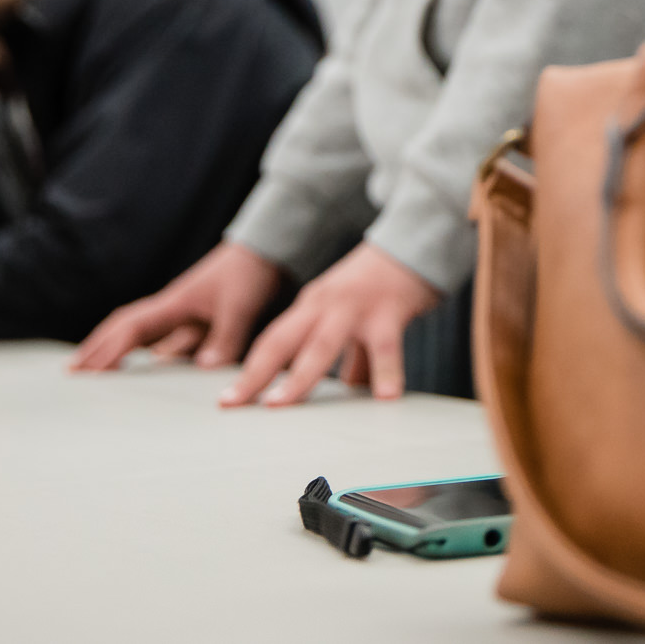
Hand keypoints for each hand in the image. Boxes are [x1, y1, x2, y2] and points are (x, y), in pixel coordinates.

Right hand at [70, 239, 281, 372]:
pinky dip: (153, 354)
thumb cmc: (249, 272)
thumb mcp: (240, 305)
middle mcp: (173, 310)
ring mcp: (184, 315)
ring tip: (97, 372)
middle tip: (72, 371)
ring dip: (120, 351)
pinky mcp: (200, 319)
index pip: (130, 329)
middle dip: (97, 348)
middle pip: (125, 330)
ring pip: (144, 336)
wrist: (268, 250)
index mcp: (174, 304)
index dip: (107, 350)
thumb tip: (205, 370)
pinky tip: (148, 368)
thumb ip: (225, 337)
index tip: (85, 371)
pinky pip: (168, 341)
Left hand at [221, 242, 440, 407]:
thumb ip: (349, 354)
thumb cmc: (380, 285)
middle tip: (236, 402)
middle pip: (281, 341)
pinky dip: (385, 373)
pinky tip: (386, 397)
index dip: (249, 372)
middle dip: (256, 373)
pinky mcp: (389, 310)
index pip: (271, 341)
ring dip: (300, 375)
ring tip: (284, 402)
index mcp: (310, 306)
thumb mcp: (352, 316)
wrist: (414, 242)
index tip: (229, 401)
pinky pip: (385, 347)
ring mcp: (354, 307)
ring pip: (322, 345)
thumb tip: (350, 390)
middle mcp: (324, 305)